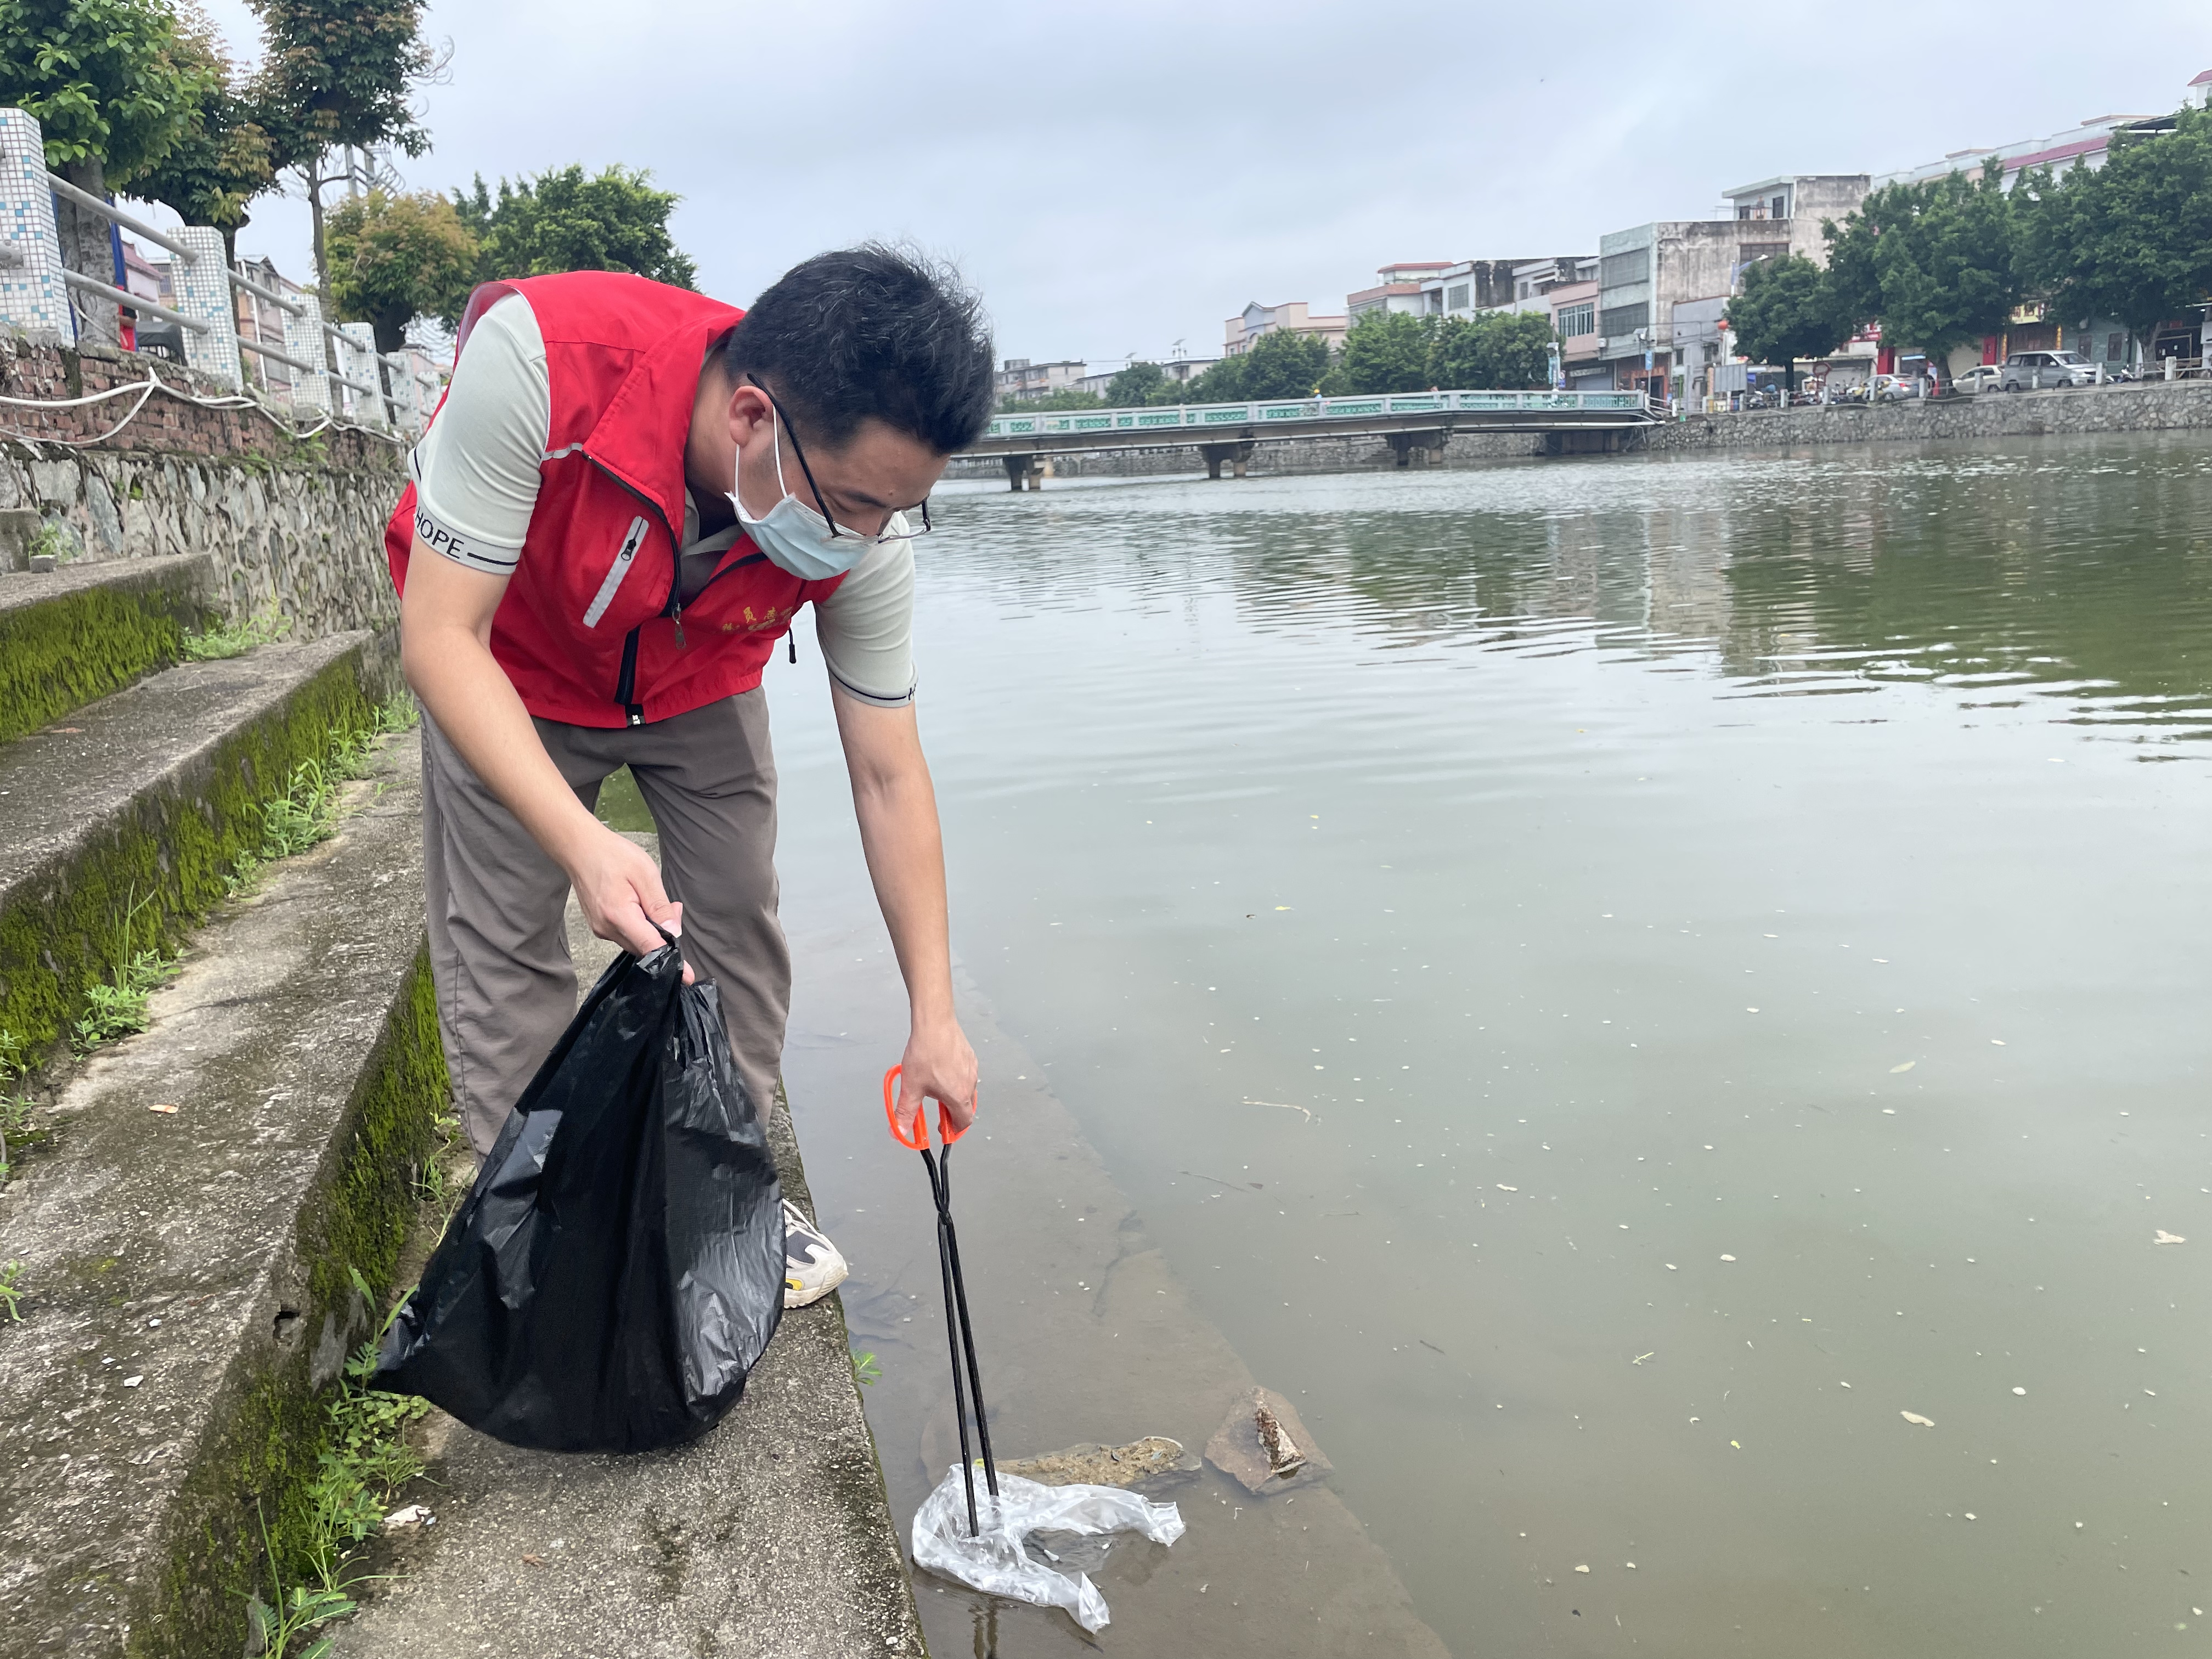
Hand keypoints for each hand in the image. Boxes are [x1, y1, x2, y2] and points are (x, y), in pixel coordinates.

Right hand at [563, 822, 693, 983]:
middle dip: (664, 934)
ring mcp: (601, 930)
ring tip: (652, 899)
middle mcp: (607, 929)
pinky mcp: (600, 927)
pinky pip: (627, 935)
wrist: (580, 849)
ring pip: (636, 942)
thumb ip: (660, 906)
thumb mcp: (644, 874)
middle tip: (674, 908)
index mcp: (619, 915)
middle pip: (645, 947)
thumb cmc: (612, 855)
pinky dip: (640, 927)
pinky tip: (641, 905)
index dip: (670, 962)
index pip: (650, 948)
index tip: (688, 978)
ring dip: (652, 930)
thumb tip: (674, 932)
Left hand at [895, 1014, 978, 1142]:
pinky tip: (940, 1071)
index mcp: (958, 1096)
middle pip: (966, 1107)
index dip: (954, 1130)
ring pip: (966, 1090)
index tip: (944, 1132)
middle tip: (938, 1113)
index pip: (964, 1122)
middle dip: (952, 1114)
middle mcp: (969, 1084)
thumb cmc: (925, 1052)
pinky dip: (955, 1080)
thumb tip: (900, 1130)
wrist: (934, 1023)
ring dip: (954, 1096)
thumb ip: (906, 1112)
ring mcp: (971, 1069)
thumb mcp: (911, 1087)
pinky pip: (965, 1075)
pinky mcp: (969, 1056)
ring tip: (935, 1090)